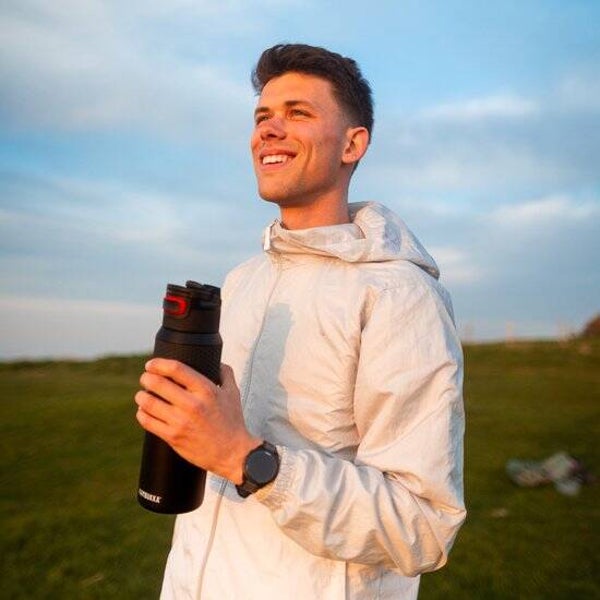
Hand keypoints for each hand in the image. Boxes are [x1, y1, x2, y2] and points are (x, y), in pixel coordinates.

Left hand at [135, 359, 261, 483]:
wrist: (232, 453)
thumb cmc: (232, 422)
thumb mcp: (233, 393)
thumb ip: (225, 373)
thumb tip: (216, 362)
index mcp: (206, 390)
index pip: (176, 369)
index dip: (159, 363)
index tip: (151, 364)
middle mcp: (192, 404)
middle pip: (157, 383)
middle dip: (146, 378)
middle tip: (145, 378)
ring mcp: (181, 422)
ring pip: (148, 402)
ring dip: (141, 396)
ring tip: (142, 395)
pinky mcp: (173, 437)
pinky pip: (148, 421)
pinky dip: (141, 413)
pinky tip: (144, 411)